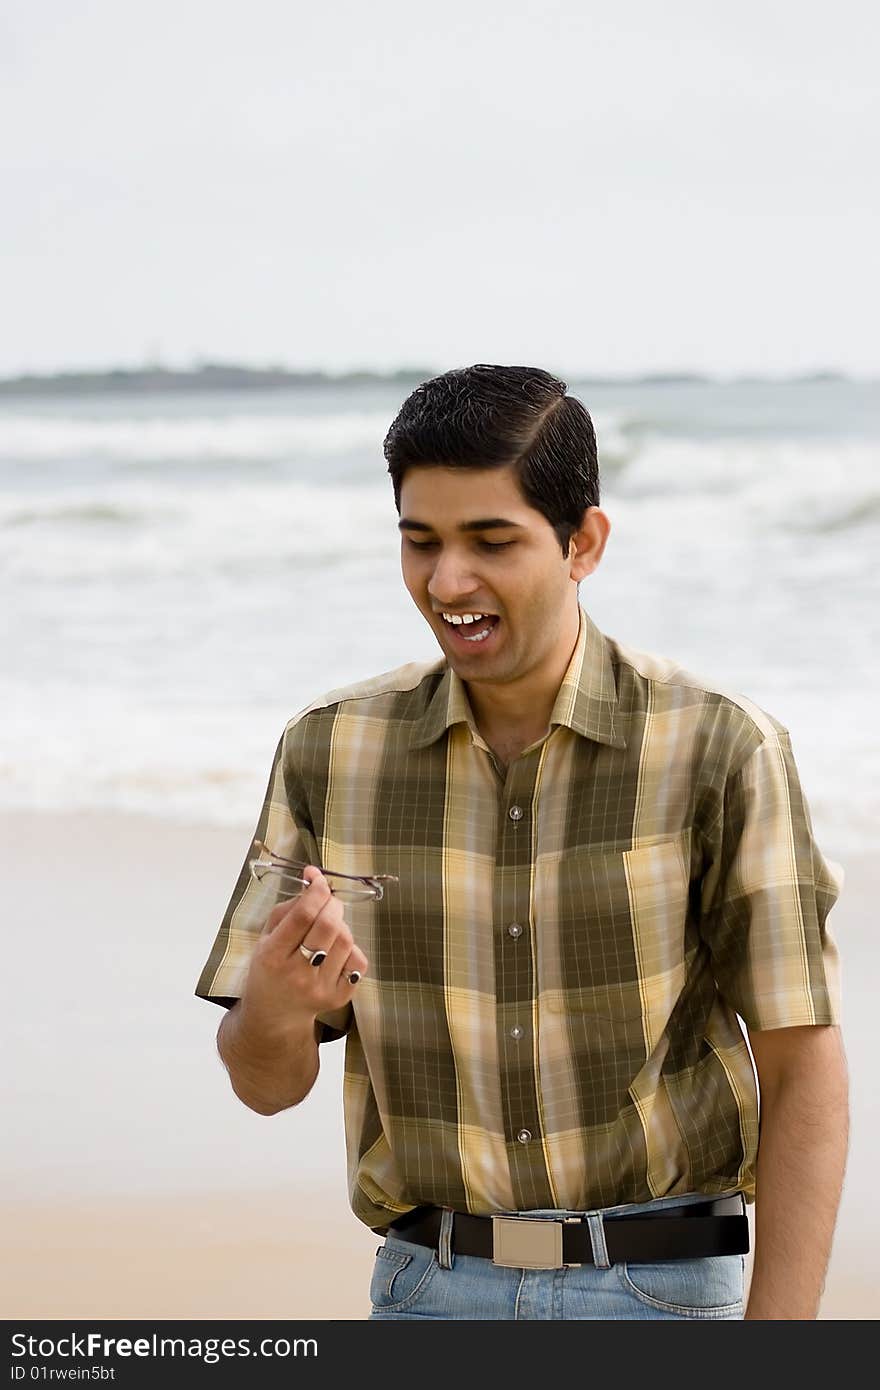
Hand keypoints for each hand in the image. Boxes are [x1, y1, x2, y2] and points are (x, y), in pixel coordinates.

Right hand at [239, 867, 367, 1037]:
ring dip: (341, 925)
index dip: (316, 890)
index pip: (303, 915)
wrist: (273, 1014)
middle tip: (328, 901)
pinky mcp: (338, 998)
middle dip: (332, 904)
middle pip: (329, 925)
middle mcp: (296, 975)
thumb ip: (288, 909)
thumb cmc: (270, 968)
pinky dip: (351, 949)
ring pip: (346, 940)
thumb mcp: (266, 937)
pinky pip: (358, 961)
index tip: (318, 879)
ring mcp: (320, 989)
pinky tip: (336, 952)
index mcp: (272, 956)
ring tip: (328, 930)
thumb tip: (315, 880)